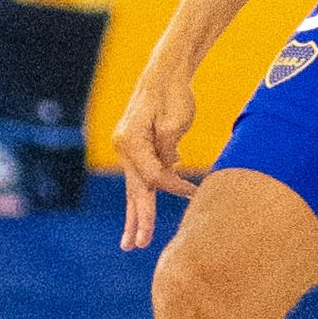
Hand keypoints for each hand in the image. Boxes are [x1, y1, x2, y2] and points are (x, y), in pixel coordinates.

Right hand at [114, 65, 202, 250]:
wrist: (164, 73)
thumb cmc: (173, 94)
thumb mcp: (174, 121)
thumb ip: (168, 150)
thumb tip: (168, 170)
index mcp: (130, 141)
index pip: (152, 177)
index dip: (173, 188)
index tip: (194, 192)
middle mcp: (124, 146)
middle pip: (134, 190)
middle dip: (138, 219)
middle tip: (138, 245)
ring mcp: (128, 148)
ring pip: (134, 188)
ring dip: (137, 214)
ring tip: (132, 241)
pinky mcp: (137, 148)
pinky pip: (142, 176)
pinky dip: (147, 193)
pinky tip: (143, 215)